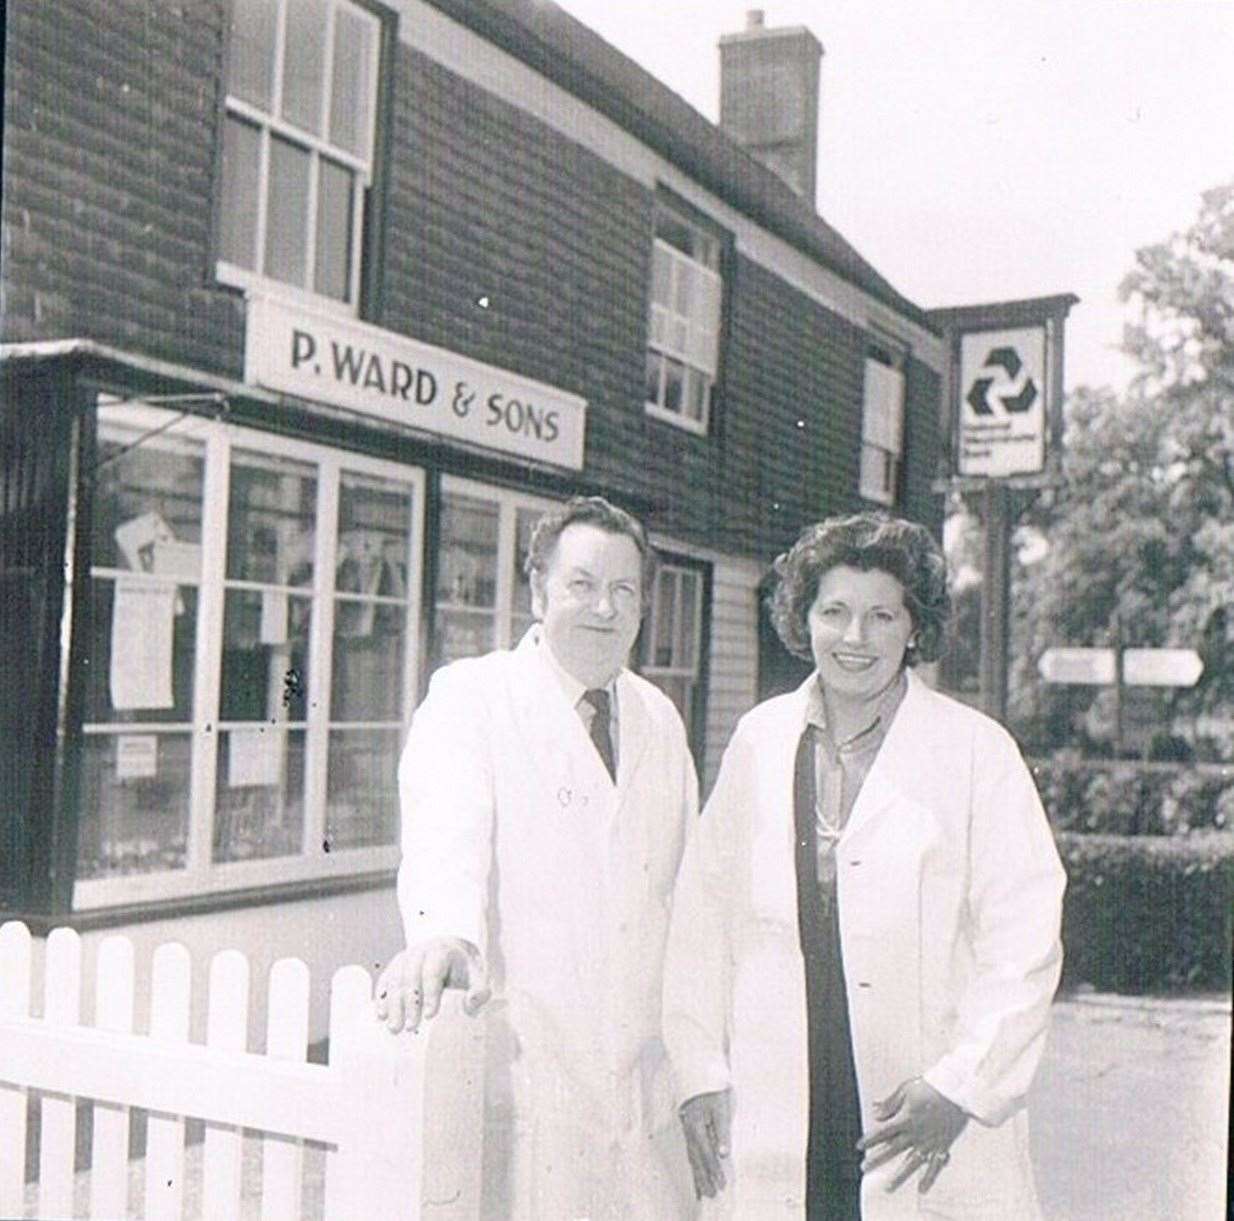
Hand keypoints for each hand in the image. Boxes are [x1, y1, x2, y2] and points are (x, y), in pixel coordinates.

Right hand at [372, 938, 489, 1033]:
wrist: (452, 952)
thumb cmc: (465, 970)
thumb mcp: (478, 977)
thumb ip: (480, 991)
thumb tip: (470, 1003)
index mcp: (442, 952)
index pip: (433, 972)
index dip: (430, 994)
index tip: (429, 1016)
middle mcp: (420, 952)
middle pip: (411, 976)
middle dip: (410, 1003)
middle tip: (411, 1027)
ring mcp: (405, 958)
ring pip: (395, 979)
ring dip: (393, 1004)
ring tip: (394, 1027)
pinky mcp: (395, 966)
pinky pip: (385, 980)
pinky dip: (382, 997)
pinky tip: (381, 1015)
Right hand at [678, 1089, 731, 1199]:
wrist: (697, 1075)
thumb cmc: (711, 1090)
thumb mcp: (720, 1108)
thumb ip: (722, 1131)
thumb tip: (723, 1153)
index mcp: (696, 1126)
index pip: (706, 1154)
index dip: (714, 1170)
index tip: (721, 1184)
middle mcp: (689, 1131)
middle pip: (696, 1159)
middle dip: (704, 1178)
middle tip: (712, 1194)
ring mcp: (687, 1131)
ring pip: (692, 1157)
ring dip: (698, 1175)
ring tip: (703, 1191)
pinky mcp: (688, 1130)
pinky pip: (690, 1151)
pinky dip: (694, 1165)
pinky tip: (696, 1173)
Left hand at [857, 1077, 966, 1194]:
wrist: (957, 1091)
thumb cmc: (930, 1087)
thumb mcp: (905, 1090)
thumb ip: (889, 1104)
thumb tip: (874, 1112)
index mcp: (905, 1119)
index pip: (882, 1132)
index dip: (870, 1139)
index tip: (859, 1147)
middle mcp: (915, 1134)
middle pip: (892, 1149)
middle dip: (877, 1159)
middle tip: (864, 1168)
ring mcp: (929, 1142)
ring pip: (911, 1163)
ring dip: (899, 1176)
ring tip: (888, 1188)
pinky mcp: (943, 1146)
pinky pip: (935, 1165)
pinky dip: (929, 1178)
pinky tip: (921, 1189)